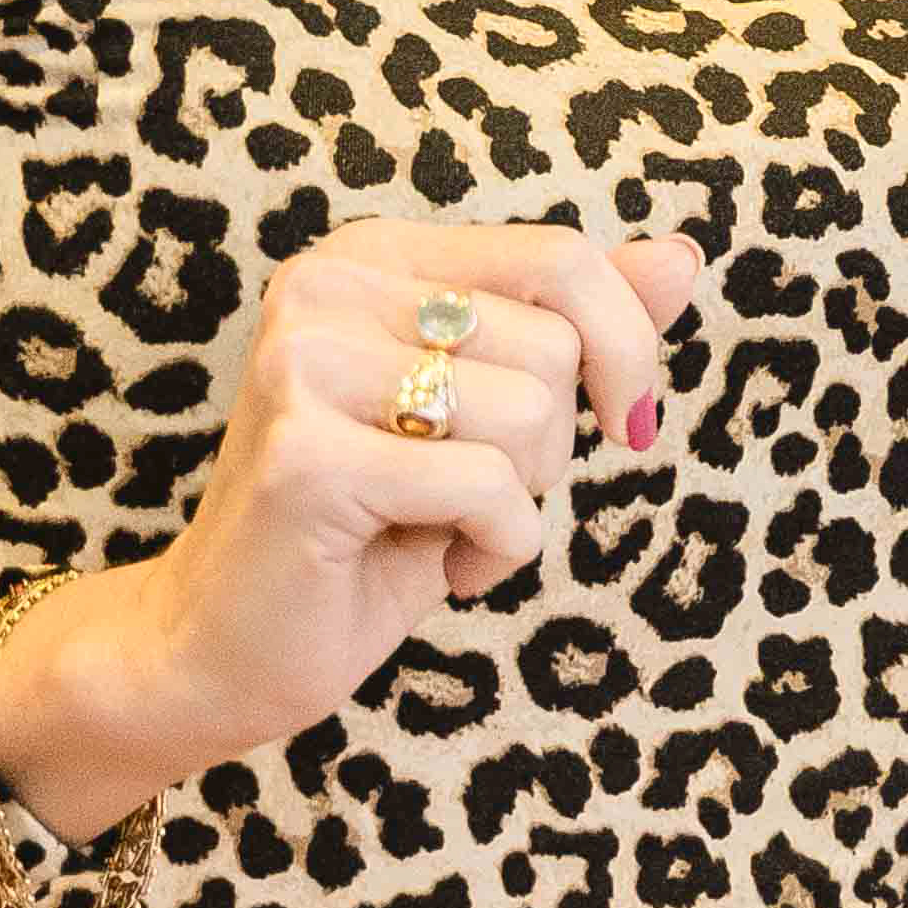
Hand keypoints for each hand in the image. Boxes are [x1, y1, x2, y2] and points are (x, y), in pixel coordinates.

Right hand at [0, 219, 695, 829]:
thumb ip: (579, 329)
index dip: (626, 350)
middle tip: (471, 492)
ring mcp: (304, 363)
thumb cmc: (372, 532)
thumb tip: (683, 258)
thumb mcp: (495, 418)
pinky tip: (425, 565)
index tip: (622, 423)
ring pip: (532, 416)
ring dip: (518, 501)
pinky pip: (491, 489)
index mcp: (374, 257)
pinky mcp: (306, 456)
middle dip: (552, 445)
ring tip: (439, 527)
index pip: (563, 258)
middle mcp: (326, 285)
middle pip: (556, 344)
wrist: (224, 651)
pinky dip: (494, 549)